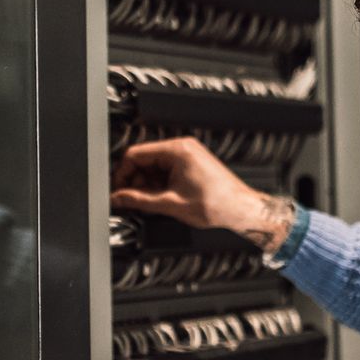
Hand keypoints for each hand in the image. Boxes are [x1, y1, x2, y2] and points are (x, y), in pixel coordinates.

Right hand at [111, 138, 296, 253]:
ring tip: (147, 203)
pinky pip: (166, 171)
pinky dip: (159, 185)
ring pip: (154, 167)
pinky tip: (159, 199)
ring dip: (147, 185)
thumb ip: (139, 200)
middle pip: (144, 160)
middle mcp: (183, 148)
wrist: (241, 211)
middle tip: (130, 200)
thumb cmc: (218, 205)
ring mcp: (188, 156)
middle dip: (135, 181)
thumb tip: (120, 198)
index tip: (118, 190)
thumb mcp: (170, 204)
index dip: (122, 174)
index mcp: (177, 150)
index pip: (135, 154)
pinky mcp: (192, 165)